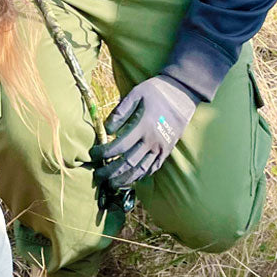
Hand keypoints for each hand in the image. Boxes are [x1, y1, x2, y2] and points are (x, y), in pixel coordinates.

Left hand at [90, 75, 198, 189]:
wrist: (183, 93)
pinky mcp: (167, 151)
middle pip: (128, 163)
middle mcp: (152, 141)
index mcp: (143, 126)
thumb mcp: (137, 93)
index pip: (119, 146)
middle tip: (98, 176)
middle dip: (110, 171)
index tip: (93, 155)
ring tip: (112, 184)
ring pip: (140, 170)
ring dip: (124, 179)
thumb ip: (120, 111)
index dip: (104, 153)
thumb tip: (106, 128)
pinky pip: (153, 168)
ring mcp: (161, 148)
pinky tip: (131, 179)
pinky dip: (141, 176)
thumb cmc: (157, 92)